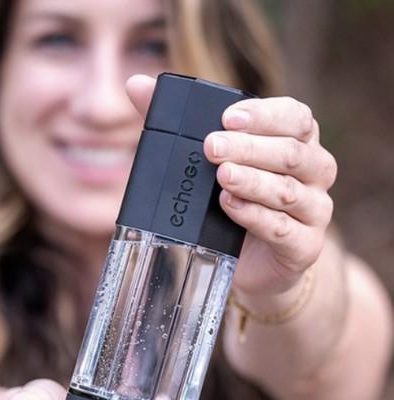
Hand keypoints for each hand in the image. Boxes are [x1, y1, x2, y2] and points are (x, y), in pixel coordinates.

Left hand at [126, 74, 337, 296]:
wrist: (249, 263)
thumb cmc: (226, 201)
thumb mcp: (200, 161)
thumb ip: (171, 122)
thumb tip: (136, 84)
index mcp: (295, 141)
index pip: (295, 117)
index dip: (264, 115)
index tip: (227, 118)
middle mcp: (312, 171)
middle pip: (291, 152)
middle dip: (249, 148)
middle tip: (212, 147)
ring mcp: (313, 210)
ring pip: (289, 190)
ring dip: (253, 181)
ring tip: (221, 176)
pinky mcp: (304, 247)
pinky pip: (285, 229)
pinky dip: (256, 217)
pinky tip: (230, 207)